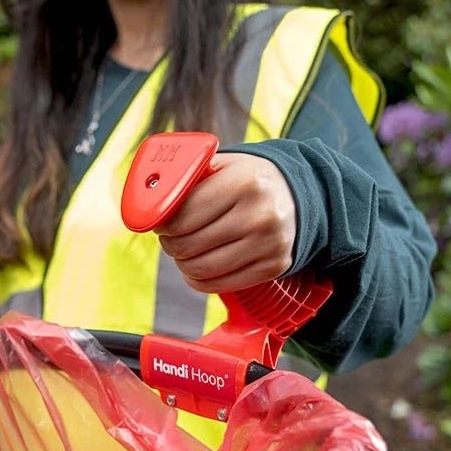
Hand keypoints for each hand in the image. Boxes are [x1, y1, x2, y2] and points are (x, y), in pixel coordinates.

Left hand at [153, 151, 297, 294]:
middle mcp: (259, 215)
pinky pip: (217, 285)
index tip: (160, 221)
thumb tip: (149, 199)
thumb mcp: (224, 165)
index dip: (162, 222)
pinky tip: (198, 263)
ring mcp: (268, 245)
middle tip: (170, 235)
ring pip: (199, 269)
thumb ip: (189, 177)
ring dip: (182, 262)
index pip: (182, 216)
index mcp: (244, 182)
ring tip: (184, 249)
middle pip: (188, 245)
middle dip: (170, 242)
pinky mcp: (272, 268)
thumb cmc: (251, 179)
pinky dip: (198, 279)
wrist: (301, 195)